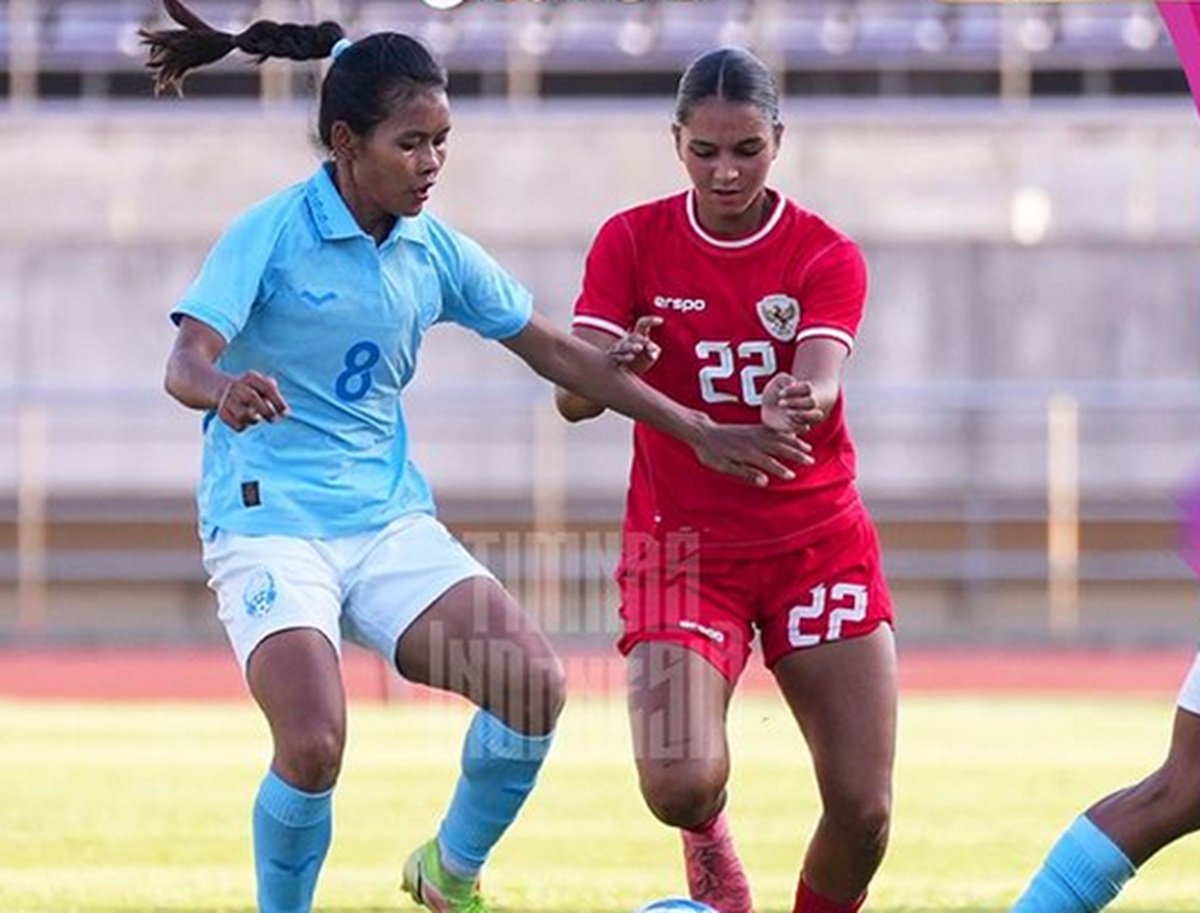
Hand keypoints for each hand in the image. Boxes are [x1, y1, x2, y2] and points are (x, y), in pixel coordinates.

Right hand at [216, 370, 288, 431]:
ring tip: (256, 417)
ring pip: (242, 414)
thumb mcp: (263, 385)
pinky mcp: (221, 412)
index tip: (285, 412)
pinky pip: (236, 424)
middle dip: (266, 411)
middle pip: (251, 398)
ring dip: (254, 419)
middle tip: (274, 419)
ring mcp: (227, 398)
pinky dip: (244, 426)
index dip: (278, 401)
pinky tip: (245, 421)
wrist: (222, 389)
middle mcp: (237, 386)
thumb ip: (275, 394)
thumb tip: (284, 411)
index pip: (266, 388)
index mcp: (251, 377)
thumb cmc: (252, 389)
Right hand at [608, 316, 662, 374]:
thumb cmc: (640, 363)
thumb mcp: (650, 357)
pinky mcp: (614, 359)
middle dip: (640, 339)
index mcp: (638, 335)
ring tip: (640, 348)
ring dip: (632, 346)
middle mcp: (628, 340)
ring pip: (625, 345)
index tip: (661, 321)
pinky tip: (631, 357)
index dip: (651, 320)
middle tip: (647, 341)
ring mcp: (620, 349)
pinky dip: (624, 357)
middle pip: (634, 336)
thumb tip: (653, 349)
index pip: (643, 324)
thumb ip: (653, 351)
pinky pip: (618, 356)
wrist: (624, 374)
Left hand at [691, 420, 814, 487]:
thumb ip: (744, 473)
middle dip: (796, 454)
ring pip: (779, 436)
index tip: (792, 476)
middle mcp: (753, 441)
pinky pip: (772, 428)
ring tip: (808, 448)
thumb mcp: (724, 467)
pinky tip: (793, 433)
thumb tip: (764, 482)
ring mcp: (754, 433)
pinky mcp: (752, 428)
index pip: (768, 462)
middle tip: (810, 461)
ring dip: (794, 441)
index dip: (780, 470)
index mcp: (746, 453)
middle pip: (779, 447)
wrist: (703, 433)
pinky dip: (785, 430)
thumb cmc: (711, 453)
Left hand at [761, 373, 822, 433]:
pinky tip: (786, 420)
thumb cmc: (775, 392)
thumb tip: (793, 383)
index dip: (794, 390)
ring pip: (816, 415)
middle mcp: (808, 402)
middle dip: (796, 402)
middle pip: (812, 402)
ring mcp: (807, 414)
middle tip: (780, 403)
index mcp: (804, 390)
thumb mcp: (777, 382)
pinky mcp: (801, 425)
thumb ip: (784, 379)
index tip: (779, 393)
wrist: (769, 408)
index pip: (807, 388)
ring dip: (801, 414)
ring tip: (787, 413)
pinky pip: (805, 427)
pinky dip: (797, 425)